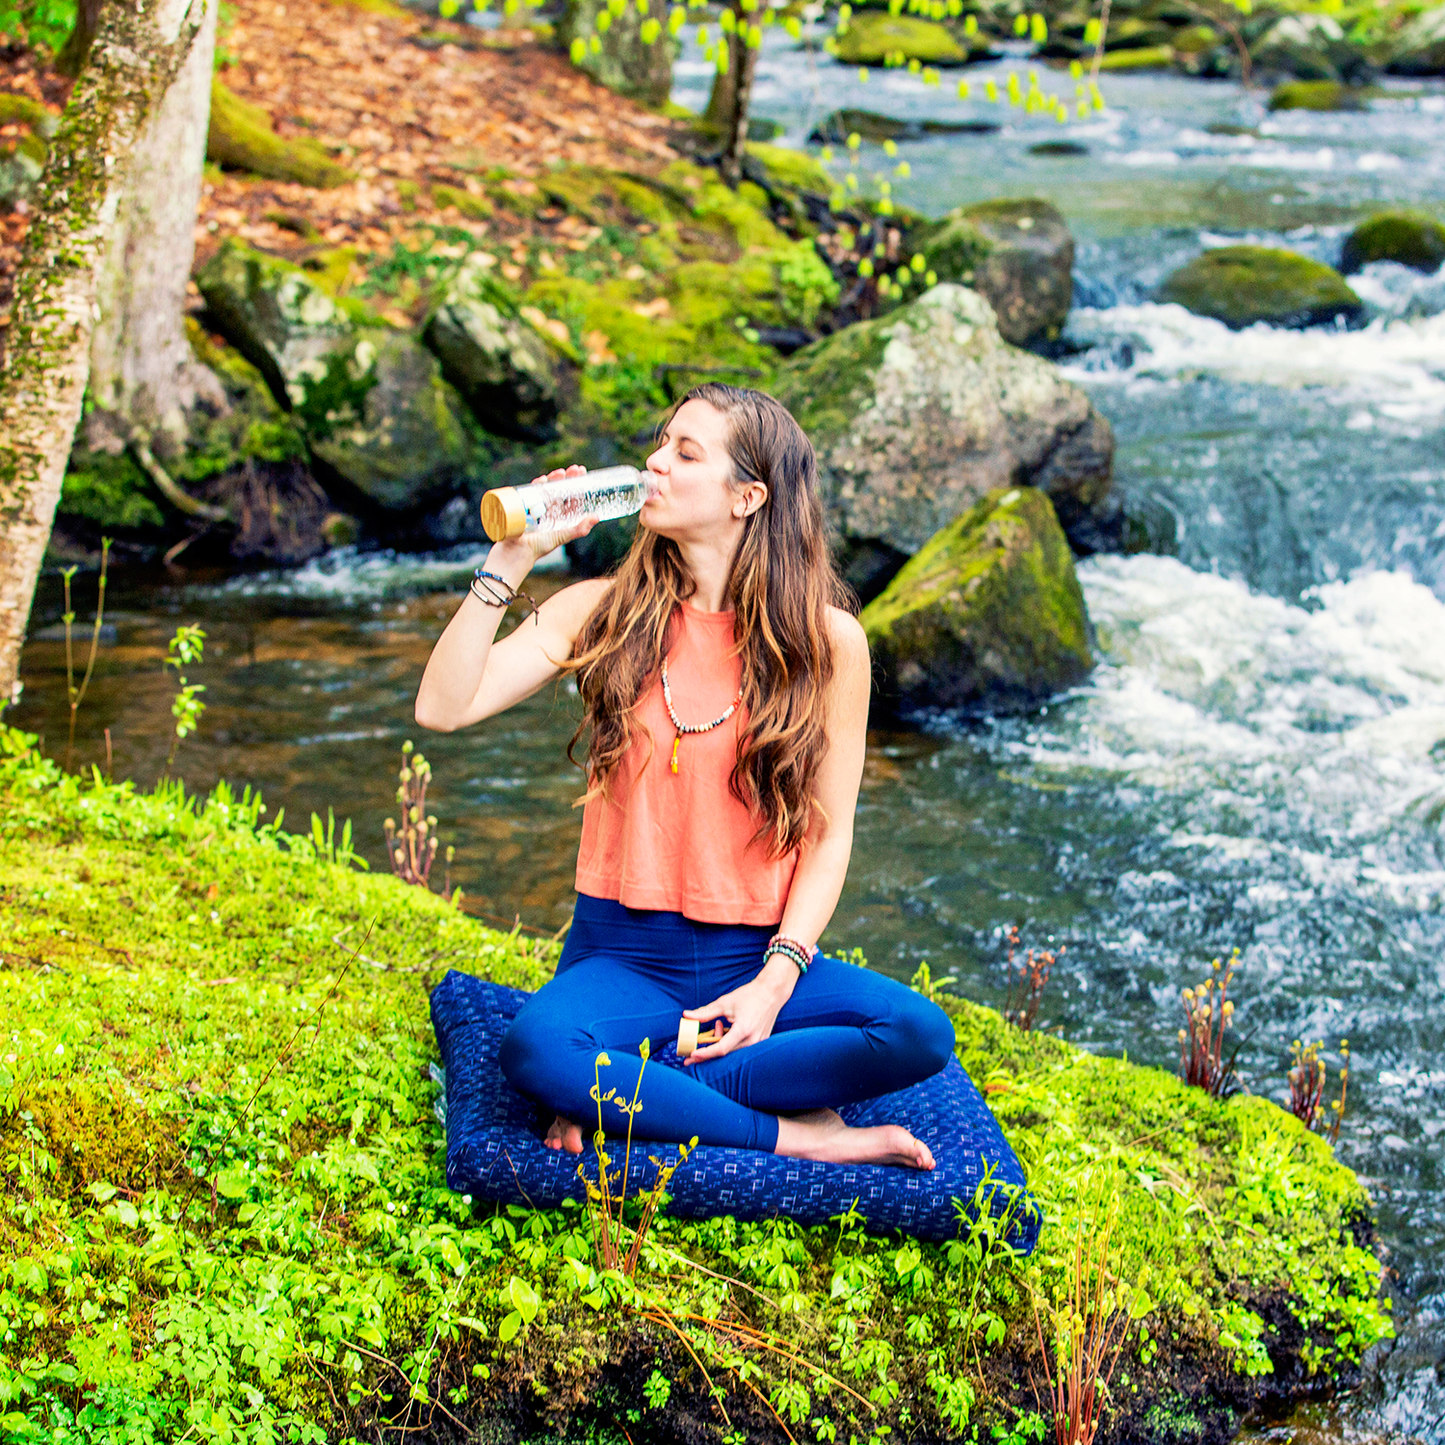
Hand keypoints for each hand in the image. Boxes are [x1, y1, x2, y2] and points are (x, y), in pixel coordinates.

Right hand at [486, 465, 596, 577]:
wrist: (514, 552)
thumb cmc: (538, 547)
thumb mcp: (561, 536)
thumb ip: (578, 529)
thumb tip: (596, 517)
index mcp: (559, 518)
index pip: (572, 498)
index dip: (578, 485)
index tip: (582, 472)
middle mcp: (549, 512)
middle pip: (560, 491)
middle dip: (567, 479)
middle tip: (574, 469)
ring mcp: (536, 508)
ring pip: (547, 489)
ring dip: (554, 479)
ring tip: (560, 473)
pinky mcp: (523, 506)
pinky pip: (530, 492)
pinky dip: (536, 485)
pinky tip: (542, 479)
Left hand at [681, 960, 797, 1066]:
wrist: (772, 993)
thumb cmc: (749, 996)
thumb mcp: (724, 1003)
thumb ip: (705, 1013)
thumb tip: (687, 1015)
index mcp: (743, 1030)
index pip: (721, 1049)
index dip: (705, 1054)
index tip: (692, 1055)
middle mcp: (752, 1040)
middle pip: (725, 1054)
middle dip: (707, 1054)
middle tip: (690, 1057)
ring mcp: (758, 1043)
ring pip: (732, 1052)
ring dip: (719, 1043)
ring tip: (717, 1025)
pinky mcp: (760, 1042)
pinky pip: (740, 1048)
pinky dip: (729, 1042)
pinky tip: (725, 1028)